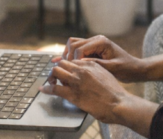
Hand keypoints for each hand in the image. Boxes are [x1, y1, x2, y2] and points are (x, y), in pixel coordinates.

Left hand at [42, 59, 158, 135]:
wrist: (119, 103)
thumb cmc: (115, 91)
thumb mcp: (106, 73)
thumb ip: (96, 70)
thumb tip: (89, 73)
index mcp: (90, 64)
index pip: (72, 59)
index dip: (66, 65)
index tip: (64, 70)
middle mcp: (81, 69)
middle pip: (62, 63)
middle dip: (57, 69)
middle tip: (56, 76)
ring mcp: (76, 81)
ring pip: (56, 71)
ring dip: (51, 76)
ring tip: (51, 82)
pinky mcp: (72, 94)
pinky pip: (54, 88)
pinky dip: (46, 88)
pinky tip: (43, 89)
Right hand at [57, 36, 144, 81]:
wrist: (135, 68)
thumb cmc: (126, 69)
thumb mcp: (112, 68)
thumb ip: (95, 64)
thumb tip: (79, 63)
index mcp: (101, 42)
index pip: (79, 49)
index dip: (73, 60)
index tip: (71, 72)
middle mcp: (96, 39)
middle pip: (73, 44)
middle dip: (67, 57)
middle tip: (64, 71)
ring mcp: (94, 43)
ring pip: (73, 45)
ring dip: (67, 55)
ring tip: (64, 68)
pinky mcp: (93, 48)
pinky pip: (78, 49)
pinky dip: (71, 55)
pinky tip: (62, 63)